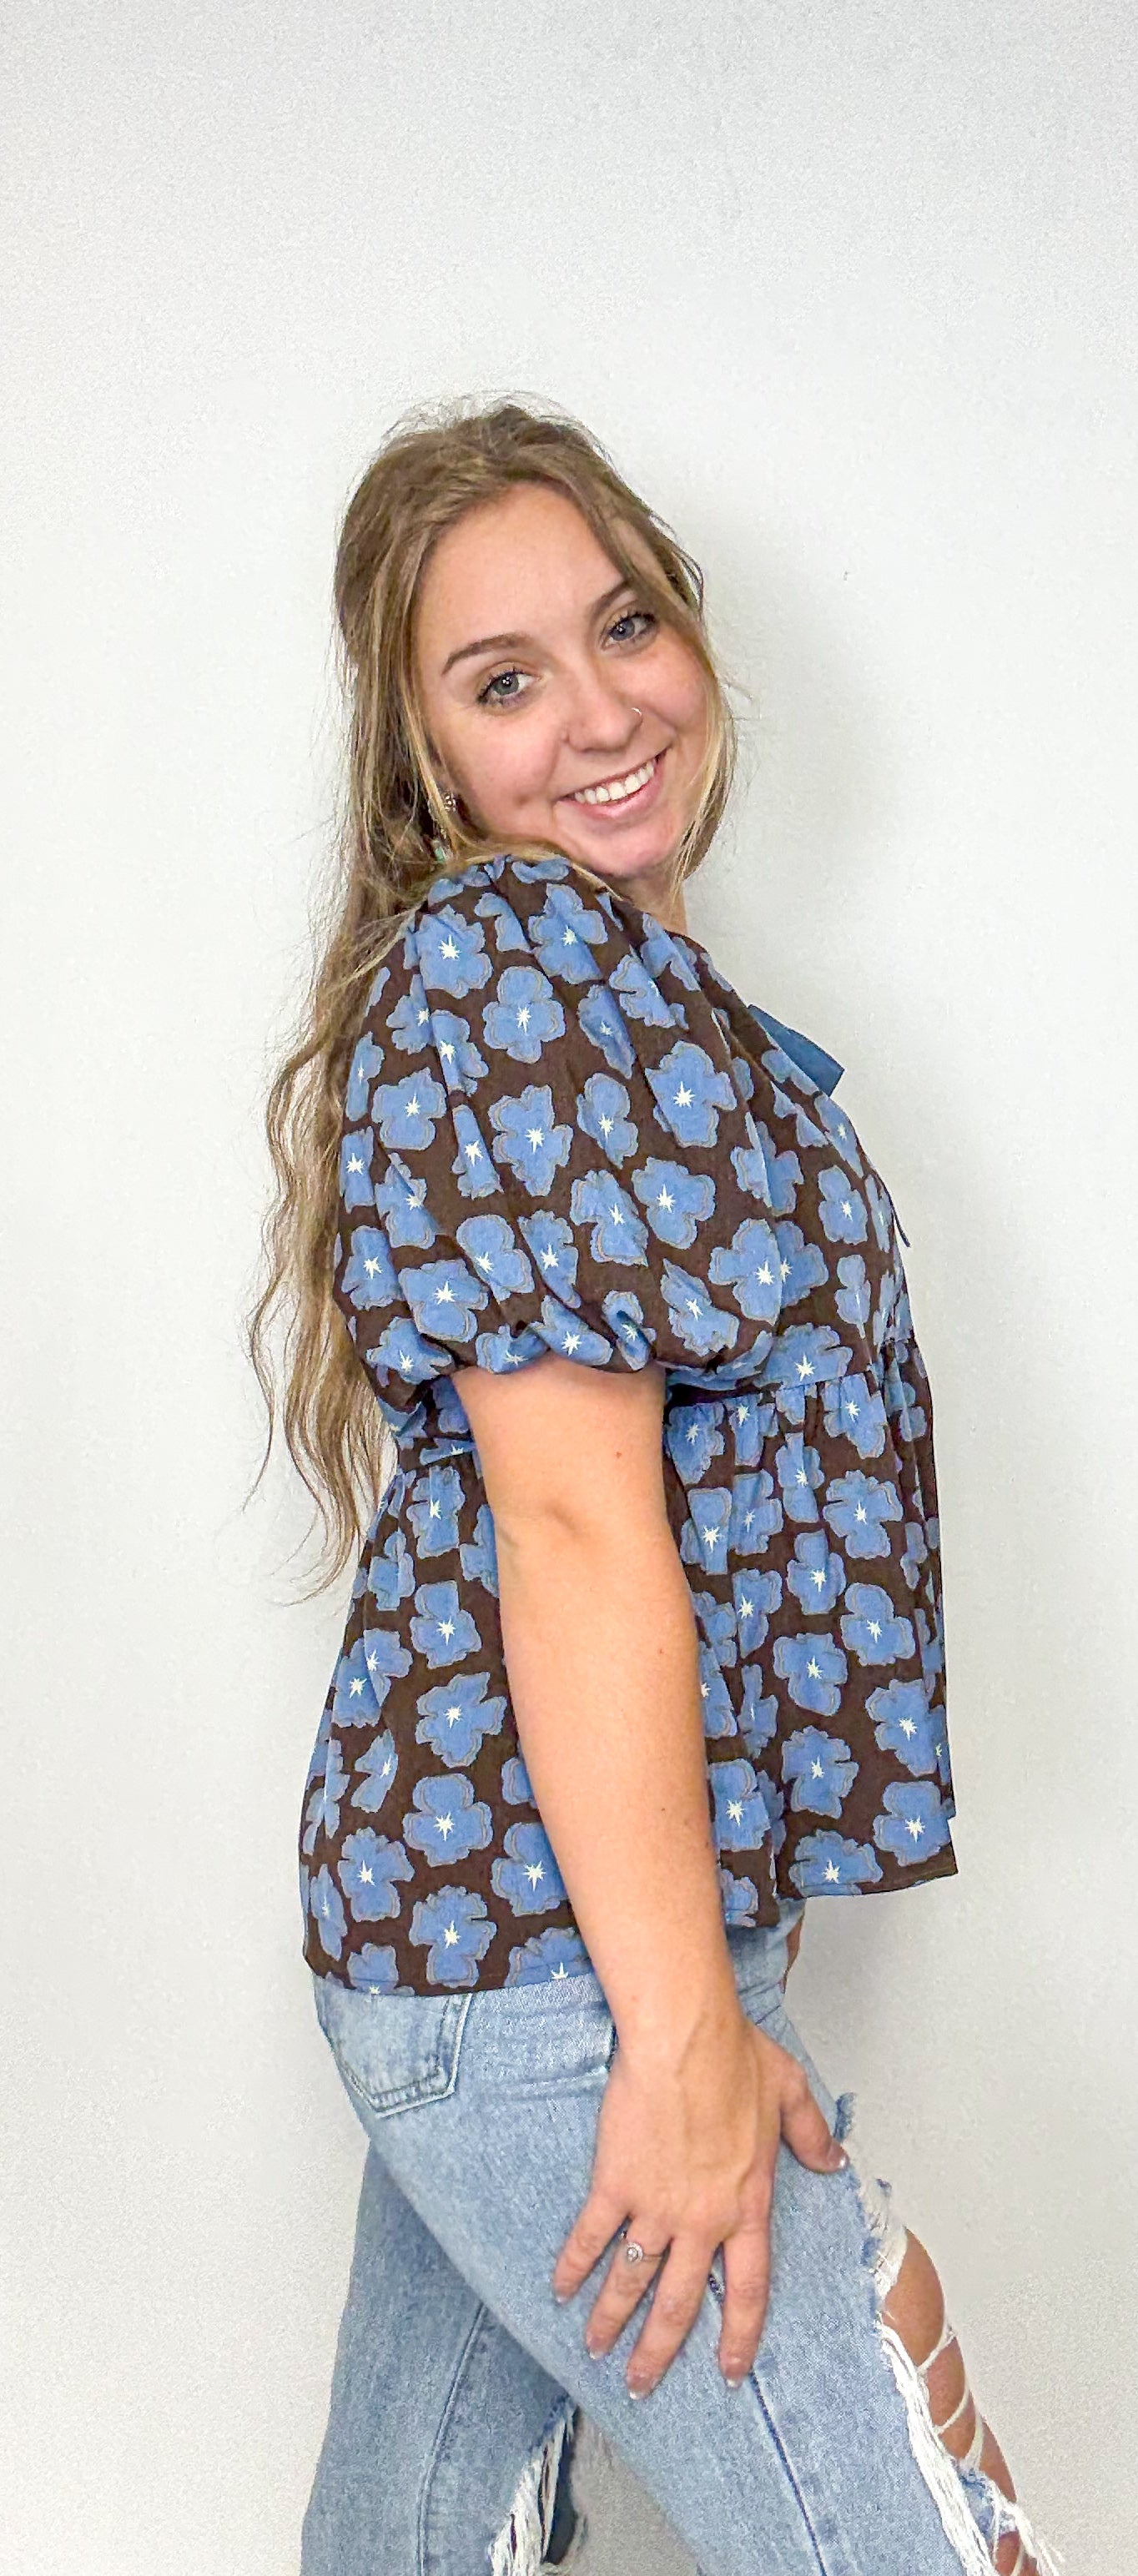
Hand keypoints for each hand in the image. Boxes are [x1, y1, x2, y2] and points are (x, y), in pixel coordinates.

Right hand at [551, 2006, 845, 2397]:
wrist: (684, 2039)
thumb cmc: (735, 2057)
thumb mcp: (790, 2094)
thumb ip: (812, 2136)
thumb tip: (834, 2162)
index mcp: (747, 2207)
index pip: (748, 2291)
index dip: (739, 2337)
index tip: (729, 2372)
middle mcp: (702, 2221)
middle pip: (679, 2304)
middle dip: (659, 2350)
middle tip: (641, 2383)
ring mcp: (656, 2208)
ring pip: (631, 2280)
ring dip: (611, 2320)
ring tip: (595, 2349)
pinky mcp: (615, 2185)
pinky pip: (592, 2238)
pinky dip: (574, 2267)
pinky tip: (560, 2289)